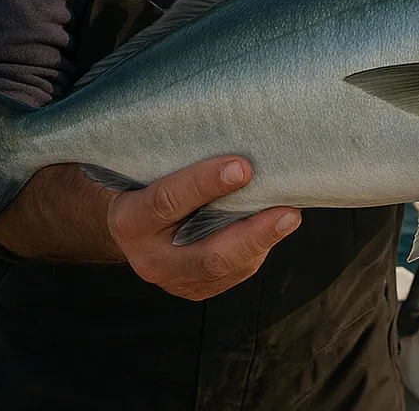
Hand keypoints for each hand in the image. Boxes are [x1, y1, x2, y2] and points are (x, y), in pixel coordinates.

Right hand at [105, 155, 300, 300]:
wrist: (128, 226)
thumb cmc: (144, 184)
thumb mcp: (149, 170)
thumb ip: (179, 159)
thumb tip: (232, 129)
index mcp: (131, 219)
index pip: (168, 200)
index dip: (205, 183)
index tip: (243, 167)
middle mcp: (150, 258)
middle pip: (209, 254)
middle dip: (254, 234)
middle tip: (288, 211)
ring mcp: (174, 280)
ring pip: (228, 268)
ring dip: (264, 242)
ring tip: (290, 215)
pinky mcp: (195, 289)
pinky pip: (234, 273)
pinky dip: (258, 249)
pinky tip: (274, 227)